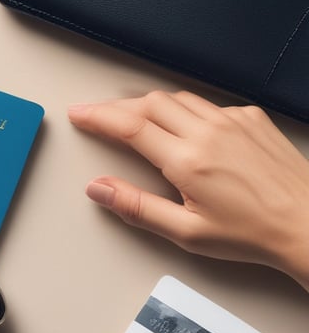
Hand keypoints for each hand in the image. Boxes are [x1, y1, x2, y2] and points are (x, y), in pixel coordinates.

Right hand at [69, 90, 308, 290]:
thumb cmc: (252, 233)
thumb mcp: (186, 231)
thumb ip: (137, 207)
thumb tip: (99, 189)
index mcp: (189, 161)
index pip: (130, 127)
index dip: (98, 117)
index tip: (80, 115)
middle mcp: (210, 132)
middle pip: (150, 104)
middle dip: (116, 107)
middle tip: (95, 115)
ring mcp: (233, 121)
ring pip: (177, 99)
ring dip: (148, 105)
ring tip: (131, 118)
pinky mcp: (251, 119)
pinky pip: (207, 105)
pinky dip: (184, 110)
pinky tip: (181, 127)